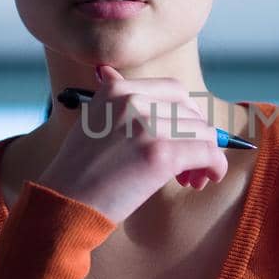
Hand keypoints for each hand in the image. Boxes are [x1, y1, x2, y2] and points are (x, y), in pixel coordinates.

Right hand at [36, 63, 228, 223]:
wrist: (64, 205)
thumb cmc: (79, 173)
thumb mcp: (92, 123)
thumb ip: (111, 101)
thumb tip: (109, 73)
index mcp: (116, 91)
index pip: (173, 90)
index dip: (187, 114)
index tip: (185, 136)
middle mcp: (133, 101)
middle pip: (191, 113)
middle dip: (197, 137)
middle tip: (189, 166)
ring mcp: (148, 126)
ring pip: (204, 132)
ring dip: (205, 155)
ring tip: (191, 178)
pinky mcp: (162, 154)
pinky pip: (208, 152)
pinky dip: (214, 166)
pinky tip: (206, 178)